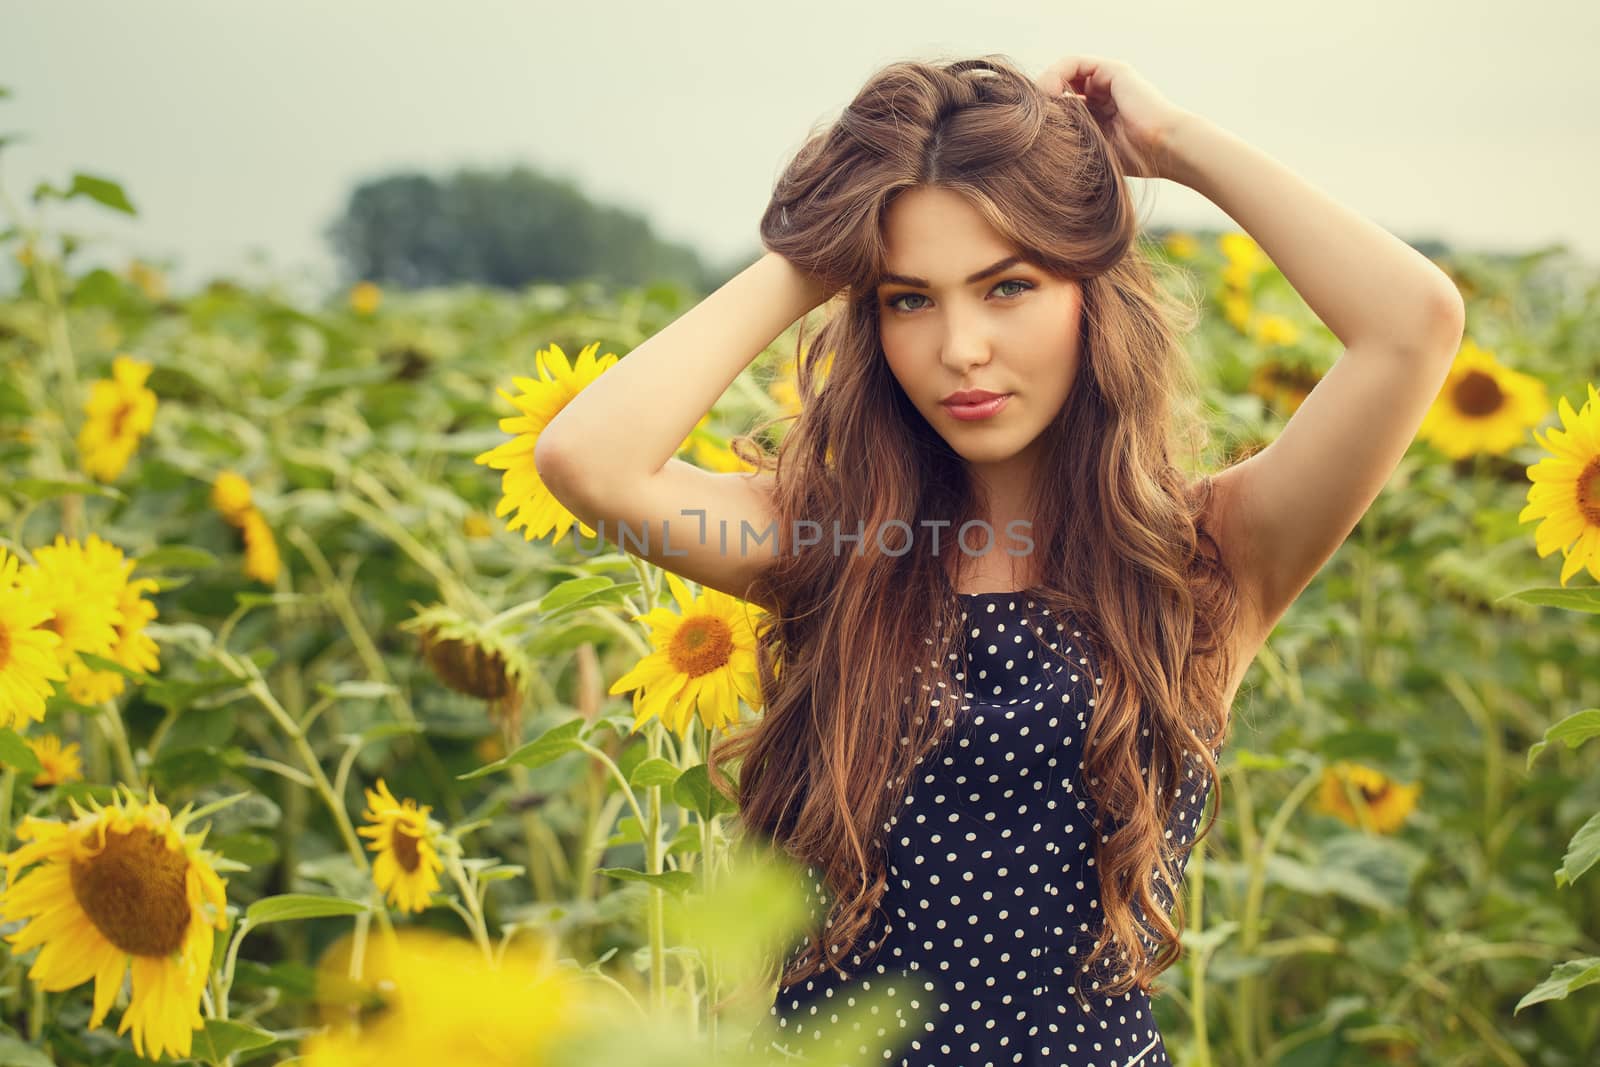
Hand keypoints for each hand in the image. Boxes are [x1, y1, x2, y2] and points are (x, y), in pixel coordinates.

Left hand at [1035, 55, 1191, 181]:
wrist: (1165, 149)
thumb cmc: (1135, 160)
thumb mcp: (1091, 151)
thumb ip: (1070, 142)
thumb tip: (1033, 143)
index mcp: (1098, 115)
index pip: (1061, 107)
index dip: (1043, 116)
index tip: (1030, 131)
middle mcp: (1102, 94)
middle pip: (1059, 89)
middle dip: (1041, 102)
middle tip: (1028, 120)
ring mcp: (1108, 81)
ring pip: (1063, 74)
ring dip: (1045, 87)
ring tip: (1038, 109)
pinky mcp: (1112, 70)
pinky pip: (1074, 63)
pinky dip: (1056, 75)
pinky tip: (1050, 95)